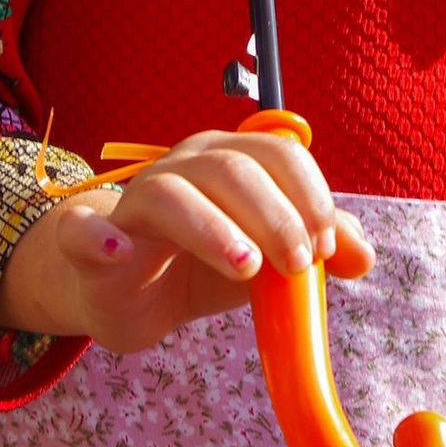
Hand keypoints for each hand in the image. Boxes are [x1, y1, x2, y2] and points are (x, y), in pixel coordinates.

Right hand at [0, 123, 372, 358]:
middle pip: (231, 169)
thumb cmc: (203, 263)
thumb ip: (318, 249)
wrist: (129, 293)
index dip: (308, 194)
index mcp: (229, 162)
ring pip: (170, 194)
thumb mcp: (269, 258)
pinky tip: (118, 252)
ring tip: (246, 269)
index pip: (276, 153)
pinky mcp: (90, 242)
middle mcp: (182, 168)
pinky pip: (83, 230)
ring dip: (212, 228)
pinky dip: (99, 236)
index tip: (325, 247)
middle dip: (275, 215)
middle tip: (297, 266)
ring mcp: (133, 201)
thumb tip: (362, 256)